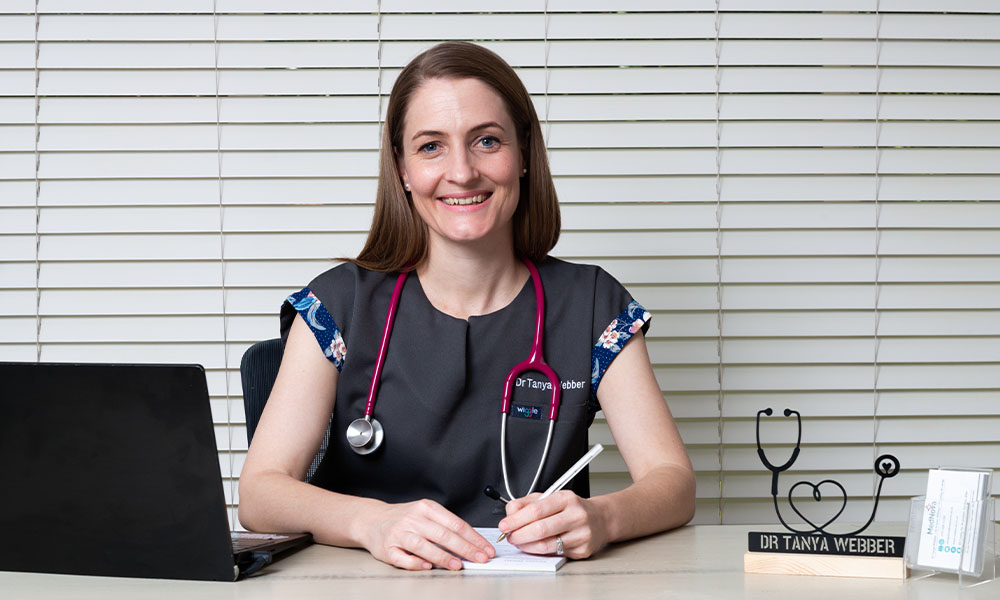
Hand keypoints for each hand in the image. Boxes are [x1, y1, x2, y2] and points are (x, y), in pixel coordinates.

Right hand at [360, 499, 494, 569]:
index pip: (455, 523)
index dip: (473, 538)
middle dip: (465, 548)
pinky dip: (416, 563)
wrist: (371, 519)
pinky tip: (428, 566)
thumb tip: (471, 542)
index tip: (485, 549)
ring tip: (458, 565)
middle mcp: (413, 519)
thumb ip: (445, 525)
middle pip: (443, 534)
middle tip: (480, 558)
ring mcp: (399, 533)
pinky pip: (403, 558)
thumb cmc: (403, 518)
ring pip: (424, 546)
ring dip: (443, 556)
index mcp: (426, 508)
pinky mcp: (387, 548)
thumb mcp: (425, 513)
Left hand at [498, 491, 609, 558]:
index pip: (536, 510)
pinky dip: (539, 552)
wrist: (600, 519)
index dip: (516, 520)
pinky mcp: (582, 550)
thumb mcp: (550, 498)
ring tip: (519, 542)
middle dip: (519, 535)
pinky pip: (554, 554)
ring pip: (546, 545)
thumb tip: (509, 514)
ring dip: (526, 546)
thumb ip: (527, 503)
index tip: (504, 525)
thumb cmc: (571, 508)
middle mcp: (576, 515)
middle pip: (540, 529)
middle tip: (509, 537)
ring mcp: (581, 534)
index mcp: (566, 498)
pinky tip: (534, 547)